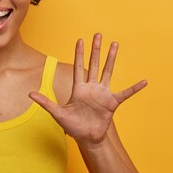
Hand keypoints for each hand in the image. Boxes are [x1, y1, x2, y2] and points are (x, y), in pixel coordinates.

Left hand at [29, 33, 146, 146]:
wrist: (87, 138)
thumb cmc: (73, 126)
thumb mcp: (57, 113)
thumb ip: (45, 102)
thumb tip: (29, 94)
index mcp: (79, 89)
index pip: (78, 67)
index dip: (79, 54)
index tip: (80, 40)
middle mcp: (91, 88)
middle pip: (94, 64)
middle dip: (96, 49)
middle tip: (98, 34)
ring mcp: (103, 94)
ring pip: (108, 72)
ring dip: (111, 59)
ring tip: (115, 44)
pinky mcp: (112, 103)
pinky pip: (125, 93)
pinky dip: (134, 88)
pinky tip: (144, 82)